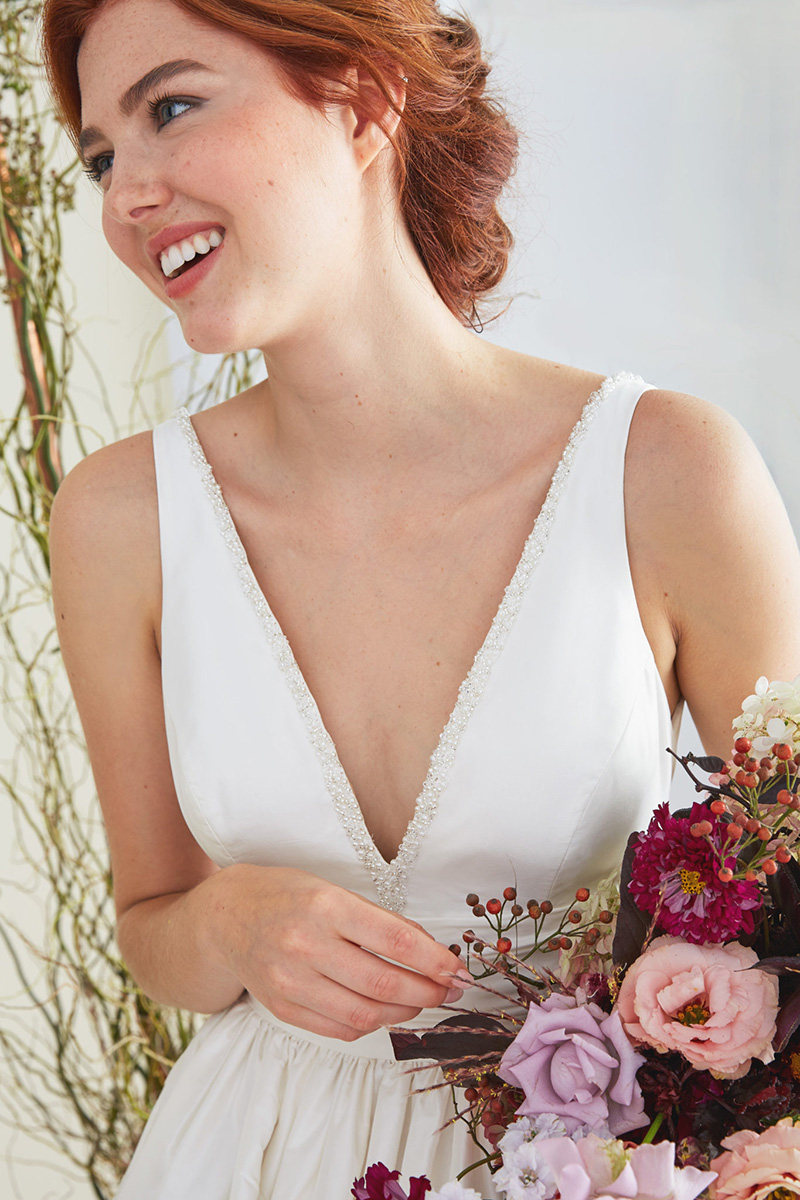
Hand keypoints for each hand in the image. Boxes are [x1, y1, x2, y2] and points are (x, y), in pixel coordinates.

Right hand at [208, 864, 469, 1040]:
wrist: (224, 916)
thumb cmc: (288, 896)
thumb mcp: (334, 890)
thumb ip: (379, 921)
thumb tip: (432, 953)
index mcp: (325, 906)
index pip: (395, 942)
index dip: (436, 961)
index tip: (460, 970)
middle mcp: (305, 945)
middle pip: (384, 984)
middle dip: (428, 992)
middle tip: (450, 990)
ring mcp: (290, 982)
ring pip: (365, 1015)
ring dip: (404, 1012)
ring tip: (420, 1000)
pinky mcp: (282, 1008)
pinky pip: (340, 1029)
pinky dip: (371, 1024)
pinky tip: (383, 1010)